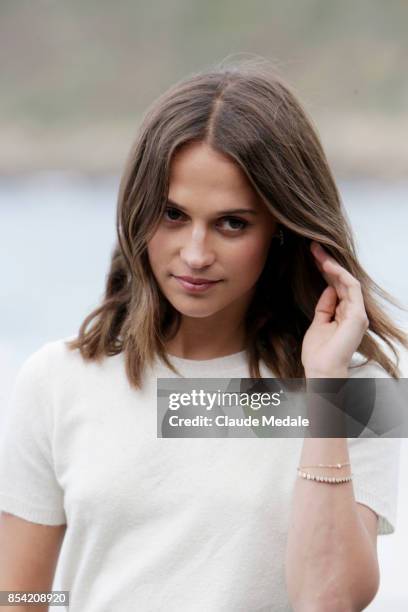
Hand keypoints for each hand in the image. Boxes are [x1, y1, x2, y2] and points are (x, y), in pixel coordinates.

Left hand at [301, 241, 368, 377]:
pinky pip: (351, 288)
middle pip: (341, 281)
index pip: (336, 287)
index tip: (311, 257)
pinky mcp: (357, 315)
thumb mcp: (319, 323)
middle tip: (313, 248)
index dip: (325, 271)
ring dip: (332, 265)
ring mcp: (357, 313)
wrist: (321, 370)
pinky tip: (326, 265)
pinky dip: (339, 275)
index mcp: (344, 314)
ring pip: (347, 281)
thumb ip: (325, 306)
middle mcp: (353, 312)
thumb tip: (328, 289)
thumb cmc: (318, 353)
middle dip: (327, 263)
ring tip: (317, 252)